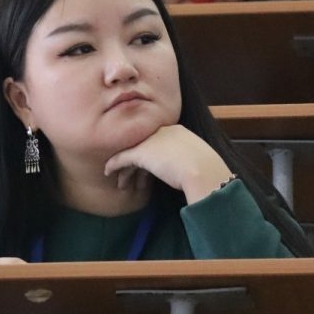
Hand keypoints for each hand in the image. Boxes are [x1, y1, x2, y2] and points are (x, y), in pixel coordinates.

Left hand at [104, 125, 232, 204]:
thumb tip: (186, 172)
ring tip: (121, 183)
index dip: (151, 157)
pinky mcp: (140, 152)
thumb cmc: (205, 170)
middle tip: (132, 176)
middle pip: (142, 145)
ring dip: (125, 168)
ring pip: (131, 152)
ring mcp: (150, 140)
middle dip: (136, 162)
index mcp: (177, 130)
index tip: (148, 171)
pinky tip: (108, 172)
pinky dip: (114, 165)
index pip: (157, 141)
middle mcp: (162, 131)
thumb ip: (188, 161)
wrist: (203, 170)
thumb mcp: (198, 160)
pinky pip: (122, 158)